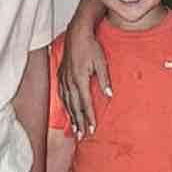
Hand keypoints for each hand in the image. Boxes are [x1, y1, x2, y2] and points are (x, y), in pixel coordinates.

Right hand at [58, 18, 109, 136]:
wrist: (77, 34)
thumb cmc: (90, 47)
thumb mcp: (102, 63)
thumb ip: (105, 80)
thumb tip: (110, 95)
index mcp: (80, 80)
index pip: (86, 104)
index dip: (90, 118)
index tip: (92, 129)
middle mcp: (69, 82)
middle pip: (75, 107)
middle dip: (79, 123)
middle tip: (82, 136)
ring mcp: (63, 79)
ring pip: (67, 103)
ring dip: (71, 118)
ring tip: (75, 130)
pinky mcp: (61, 76)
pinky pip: (62, 95)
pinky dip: (65, 106)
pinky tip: (68, 112)